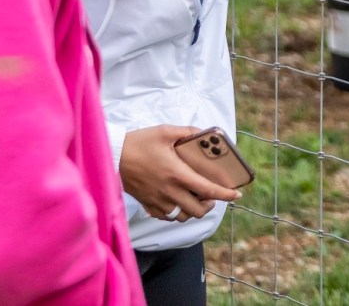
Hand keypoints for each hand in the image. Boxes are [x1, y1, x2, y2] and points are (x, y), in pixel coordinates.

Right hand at [120, 125, 242, 222]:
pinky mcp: (147, 204)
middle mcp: (170, 191)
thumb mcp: (166, 131)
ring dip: (193, 210)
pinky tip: (177, 201)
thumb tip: (205, 132)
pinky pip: (166, 216)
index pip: (208, 190)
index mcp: (178, 174)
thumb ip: (188, 132)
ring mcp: (158, 201)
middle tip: (212, 195)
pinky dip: (176, 212)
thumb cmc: (139, 142)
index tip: (237, 195)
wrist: (112, 156)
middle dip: (211, 205)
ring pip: (182, 216)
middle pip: (198, 210)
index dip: (226, 195)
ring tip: (196, 198)